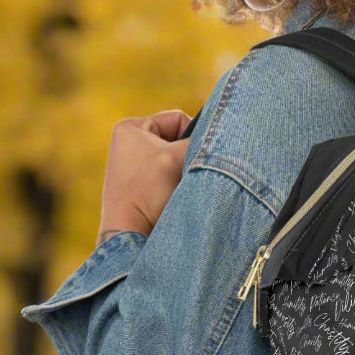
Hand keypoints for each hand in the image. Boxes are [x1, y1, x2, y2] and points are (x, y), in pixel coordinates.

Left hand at [97, 110, 192, 239]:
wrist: (130, 236)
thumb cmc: (147, 193)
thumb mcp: (176, 158)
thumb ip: (200, 142)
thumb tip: (224, 136)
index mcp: (131, 128)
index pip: (178, 119)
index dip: (193, 136)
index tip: (193, 158)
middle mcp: (131, 144)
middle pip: (179, 141)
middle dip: (188, 158)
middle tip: (187, 175)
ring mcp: (137, 167)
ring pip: (178, 162)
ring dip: (185, 174)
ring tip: (180, 190)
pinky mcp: (144, 188)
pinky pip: (173, 179)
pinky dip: (180, 187)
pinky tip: (175, 199)